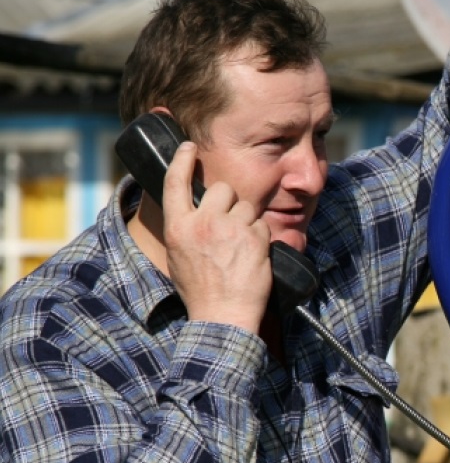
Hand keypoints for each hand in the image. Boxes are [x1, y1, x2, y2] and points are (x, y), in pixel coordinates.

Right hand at [162, 142, 271, 332]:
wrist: (223, 315)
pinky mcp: (255, 238)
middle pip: (221, 189)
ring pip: (245, 206)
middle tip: (229, 225)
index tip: (188, 147)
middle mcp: (203, 223)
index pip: (174, 183)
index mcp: (178, 228)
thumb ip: (185, 229)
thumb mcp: (179, 256)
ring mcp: (230, 229)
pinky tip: (253, 255)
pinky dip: (261, 237)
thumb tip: (193, 211)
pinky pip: (261, 224)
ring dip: (246, 221)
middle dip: (228, 201)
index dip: (181, 160)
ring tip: (240, 247)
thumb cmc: (200, 290)